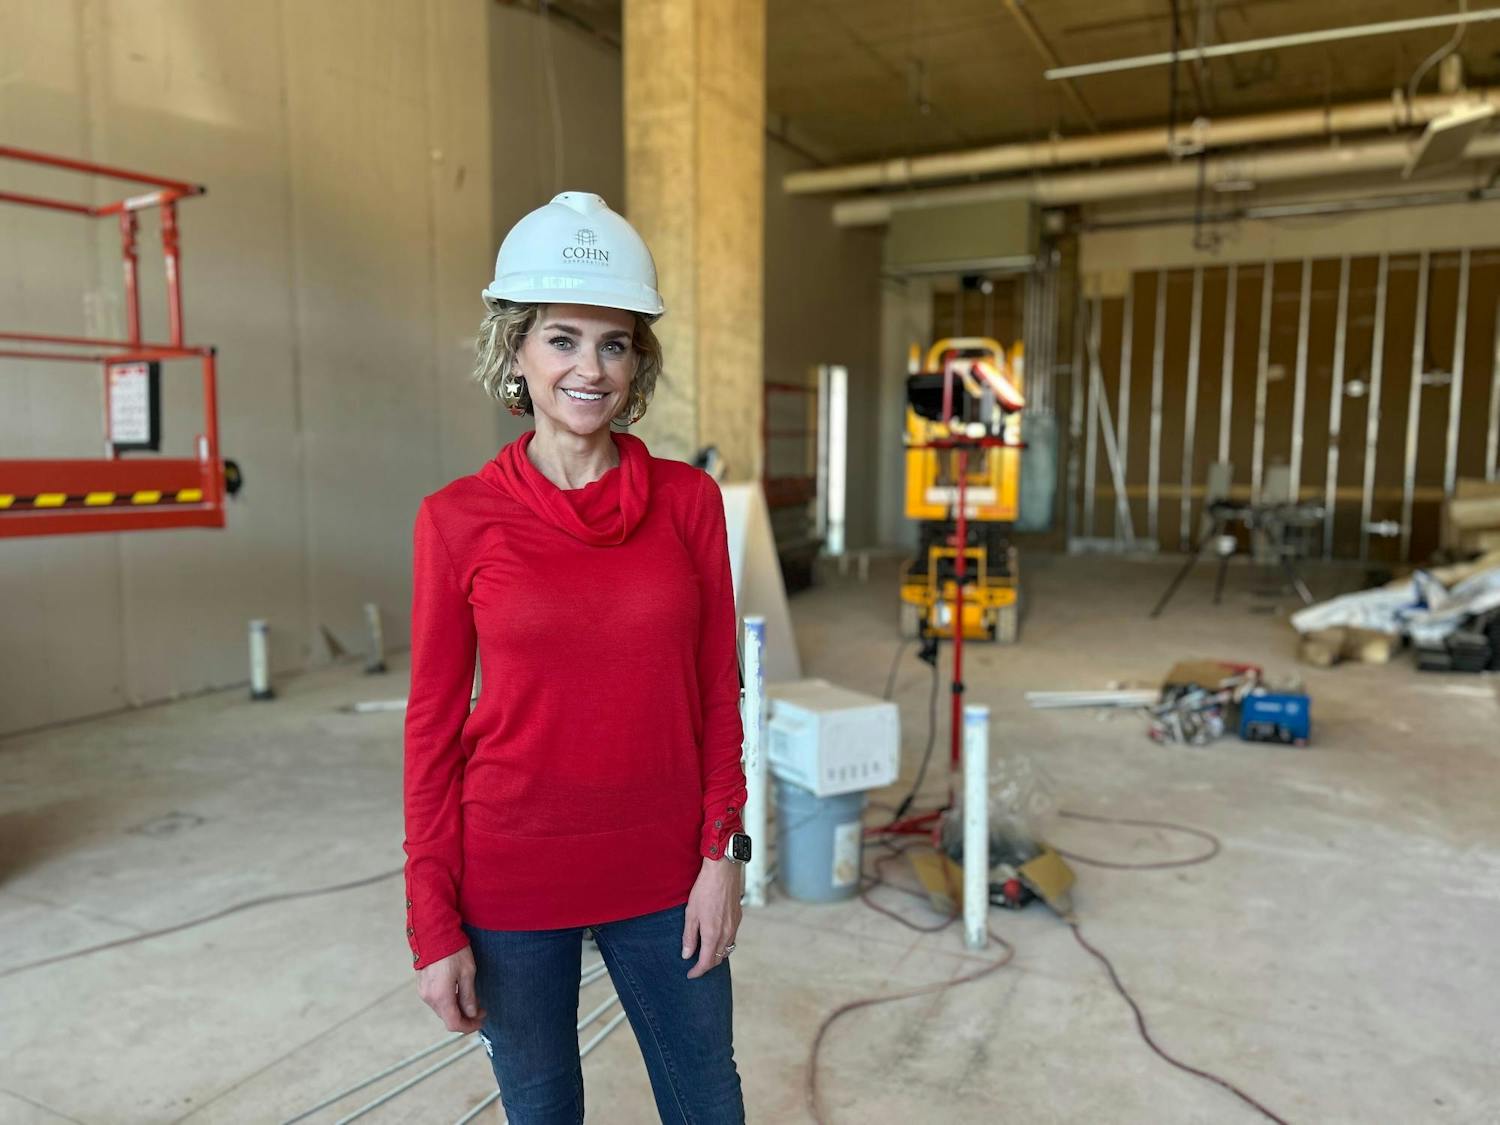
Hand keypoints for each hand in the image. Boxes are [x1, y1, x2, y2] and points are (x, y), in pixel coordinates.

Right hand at [416, 945, 485, 1032]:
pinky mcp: (422, 984)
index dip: (469, 1026)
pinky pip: (436, 1000)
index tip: (481, 1021)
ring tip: (472, 1000)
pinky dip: (448, 1001)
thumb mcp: (467, 973)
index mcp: (441, 997)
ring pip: (442, 1009)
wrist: (434, 932)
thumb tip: (471, 1014)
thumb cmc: (453, 950)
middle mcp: (429, 997)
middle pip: (448, 1018)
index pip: (455, 1024)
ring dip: (457, 1009)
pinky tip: (459, 992)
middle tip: (481, 1009)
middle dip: (465, 1017)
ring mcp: (423, 991)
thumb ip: (468, 996)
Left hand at [681, 856, 742, 979]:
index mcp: (712, 935)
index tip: (690, 974)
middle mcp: (726, 934)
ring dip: (716, 956)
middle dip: (707, 966)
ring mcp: (734, 926)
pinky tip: (716, 939)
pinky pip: (732, 939)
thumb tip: (687, 954)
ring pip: (727, 950)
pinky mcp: (738, 918)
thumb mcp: (691, 913)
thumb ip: (689, 936)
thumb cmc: (704, 890)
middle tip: (695, 966)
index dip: (697, 971)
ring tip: (705, 954)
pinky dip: (723, 945)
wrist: (723, 872)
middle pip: (718, 959)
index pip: (706, 962)